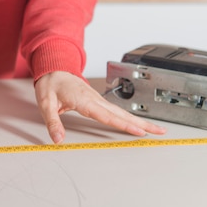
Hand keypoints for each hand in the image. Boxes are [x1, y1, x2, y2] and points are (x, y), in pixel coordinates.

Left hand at [34, 71, 165, 143]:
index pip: (108, 116)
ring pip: (122, 112)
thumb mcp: (46, 104)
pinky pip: (116, 111)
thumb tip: (58, 138)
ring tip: (155, 129)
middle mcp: (95, 99)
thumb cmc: (51, 84)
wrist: (53, 68)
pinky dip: (129, 118)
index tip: (139, 131)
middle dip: (142, 123)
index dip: (124, 125)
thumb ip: (53, 122)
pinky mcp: (98, 101)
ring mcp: (98, 99)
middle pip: (123, 114)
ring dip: (139, 121)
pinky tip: (136, 124)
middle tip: (160, 131)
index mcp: (85, 100)